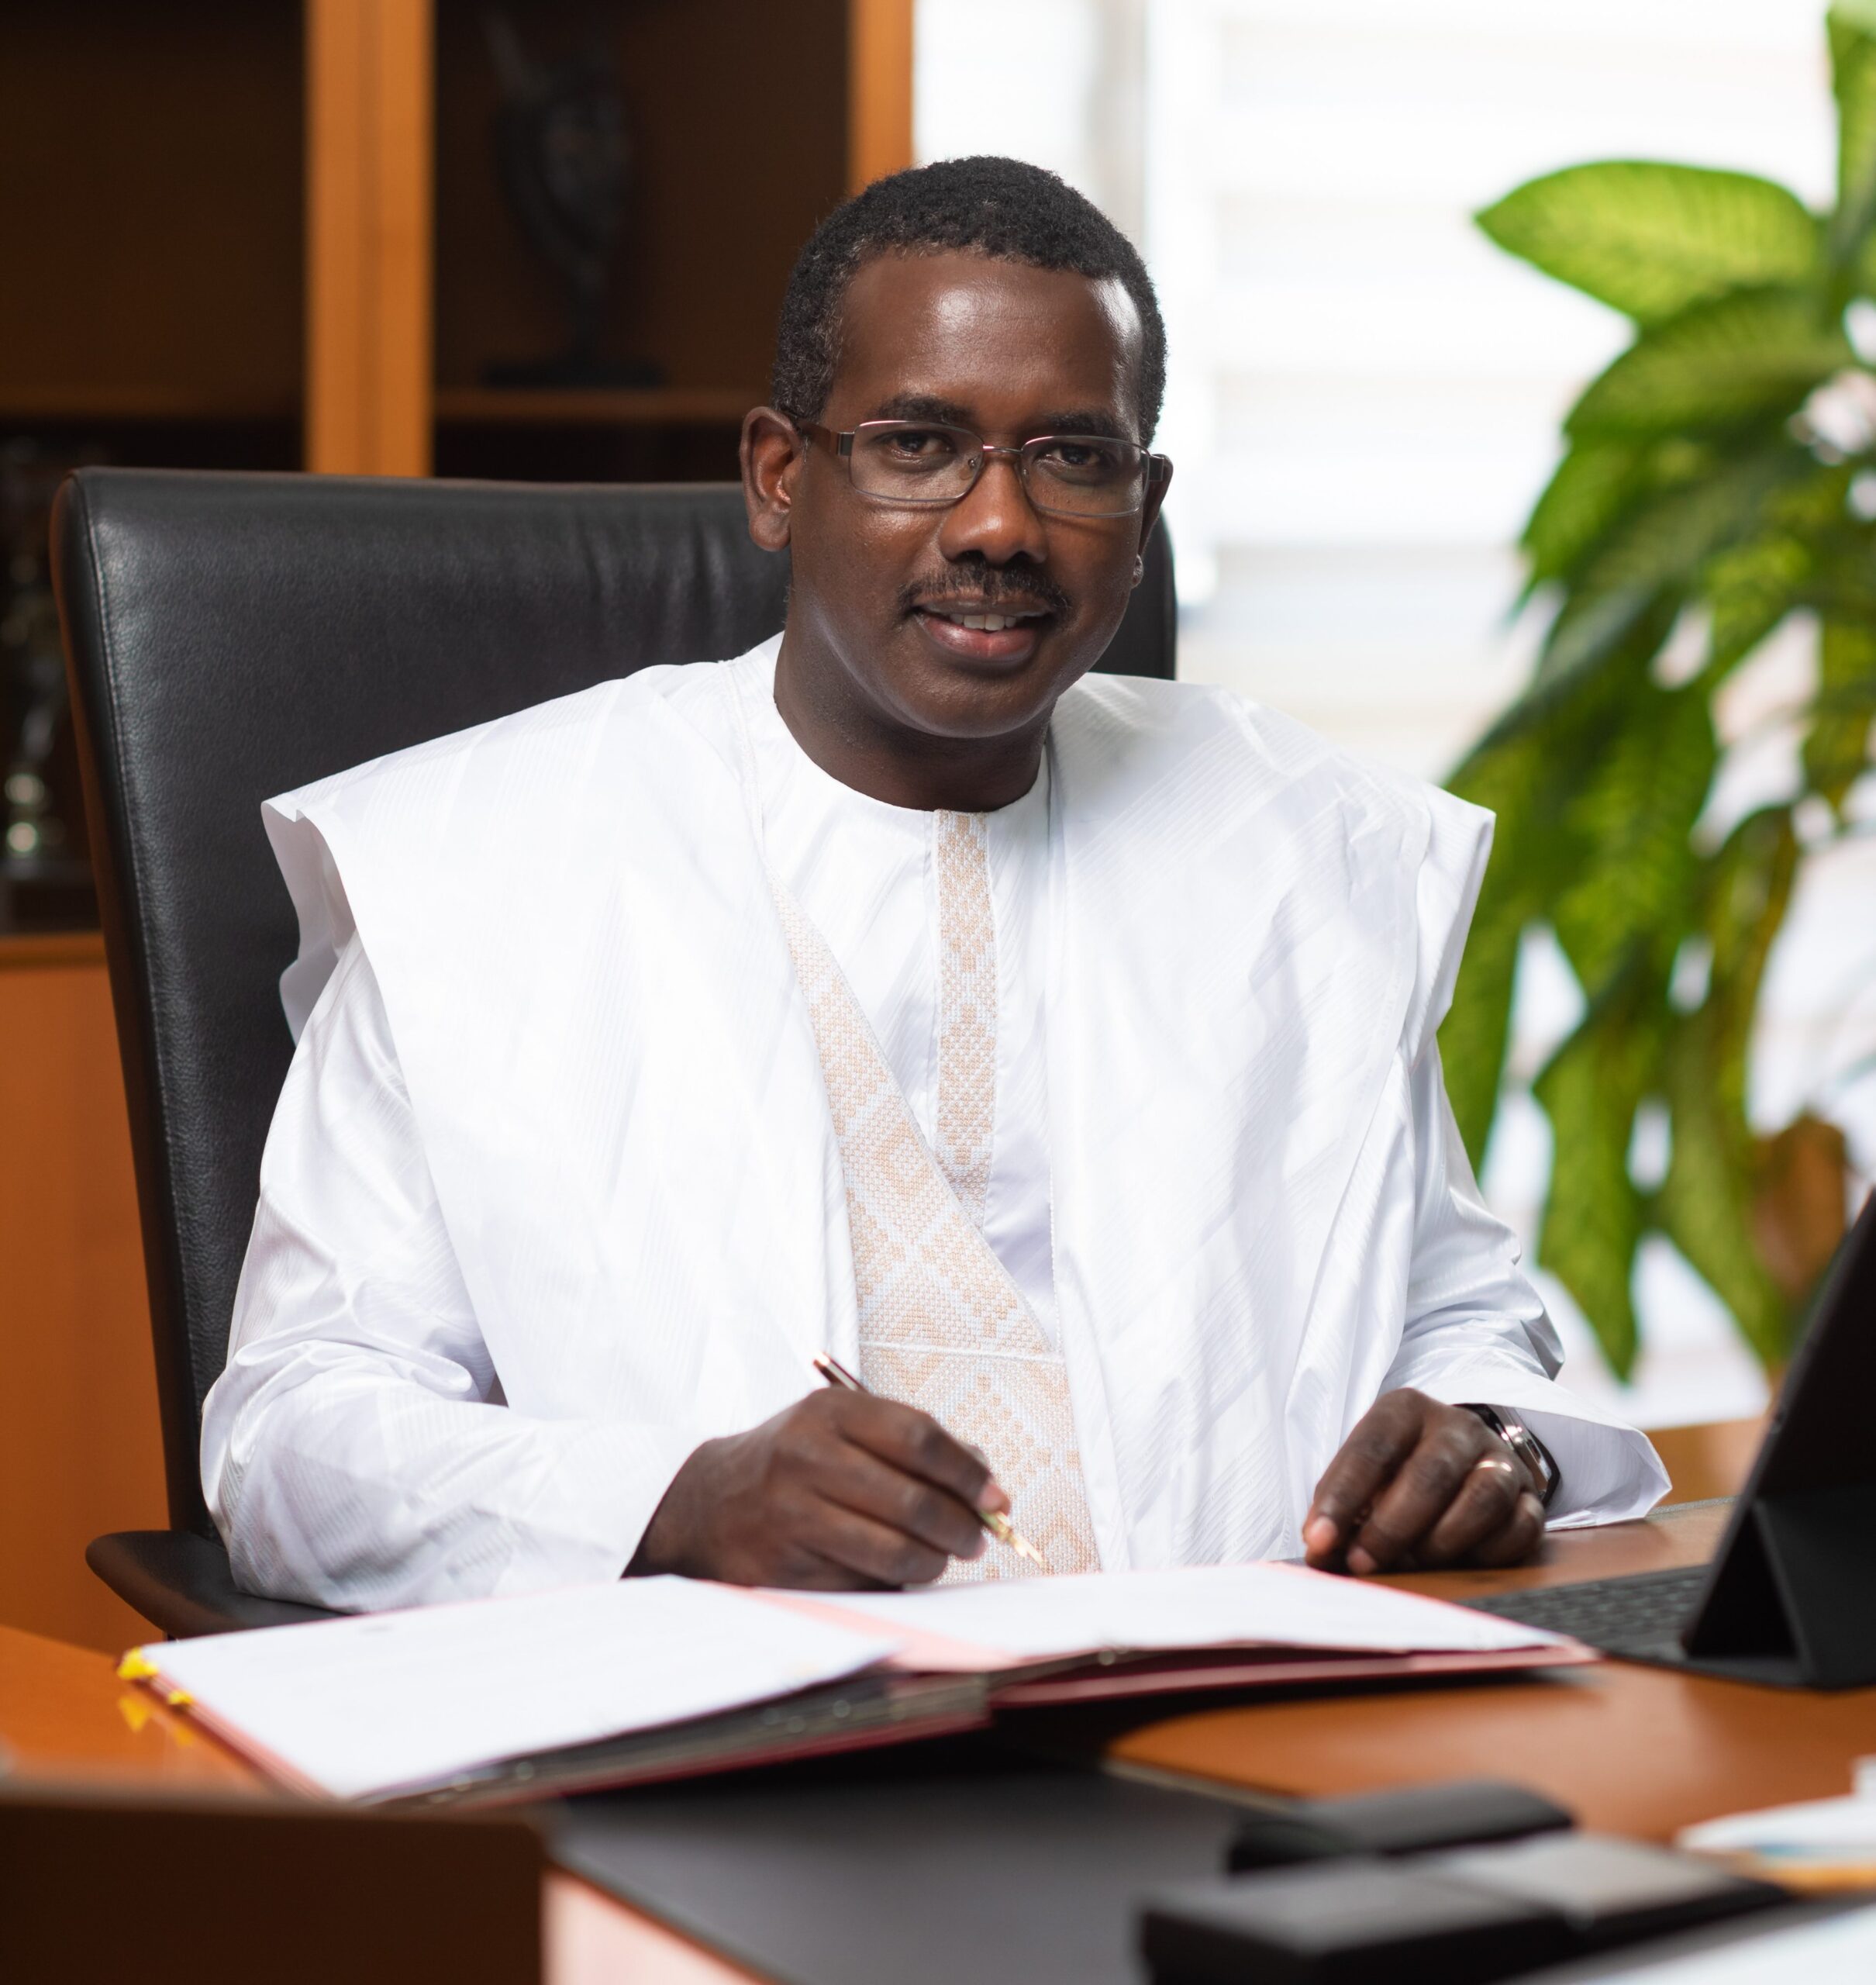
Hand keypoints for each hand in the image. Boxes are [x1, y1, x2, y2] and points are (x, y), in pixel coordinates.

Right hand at [628, 1389, 1009, 1588]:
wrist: (706, 1503)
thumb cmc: (793, 1461)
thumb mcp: (840, 1427)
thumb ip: (909, 1443)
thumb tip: (984, 1478)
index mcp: (829, 1412)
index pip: (920, 1439)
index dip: (967, 1473)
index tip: (994, 1498)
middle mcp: (807, 1457)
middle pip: (913, 1501)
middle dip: (960, 1527)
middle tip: (976, 1539)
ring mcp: (792, 1513)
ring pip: (893, 1551)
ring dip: (932, 1562)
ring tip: (941, 1558)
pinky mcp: (785, 1565)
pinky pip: (861, 1582)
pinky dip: (891, 1583)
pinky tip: (895, 1572)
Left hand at [1303, 1389, 1545, 1575]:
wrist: (1457, 1465)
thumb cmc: (1394, 1477)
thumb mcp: (1362, 1481)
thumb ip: (1338, 1513)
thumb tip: (1320, 1553)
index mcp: (1405, 1410)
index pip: (1371, 1449)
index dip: (1342, 1498)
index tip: (1319, 1541)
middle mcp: (1457, 1426)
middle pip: (1431, 1473)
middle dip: (1391, 1527)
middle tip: (1365, 1563)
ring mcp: (1499, 1458)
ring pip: (1484, 1495)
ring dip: (1443, 1540)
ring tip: (1414, 1564)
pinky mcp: (1531, 1496)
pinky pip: (1523, 1526)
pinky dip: (1490, 1553)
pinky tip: (1461, 1566)